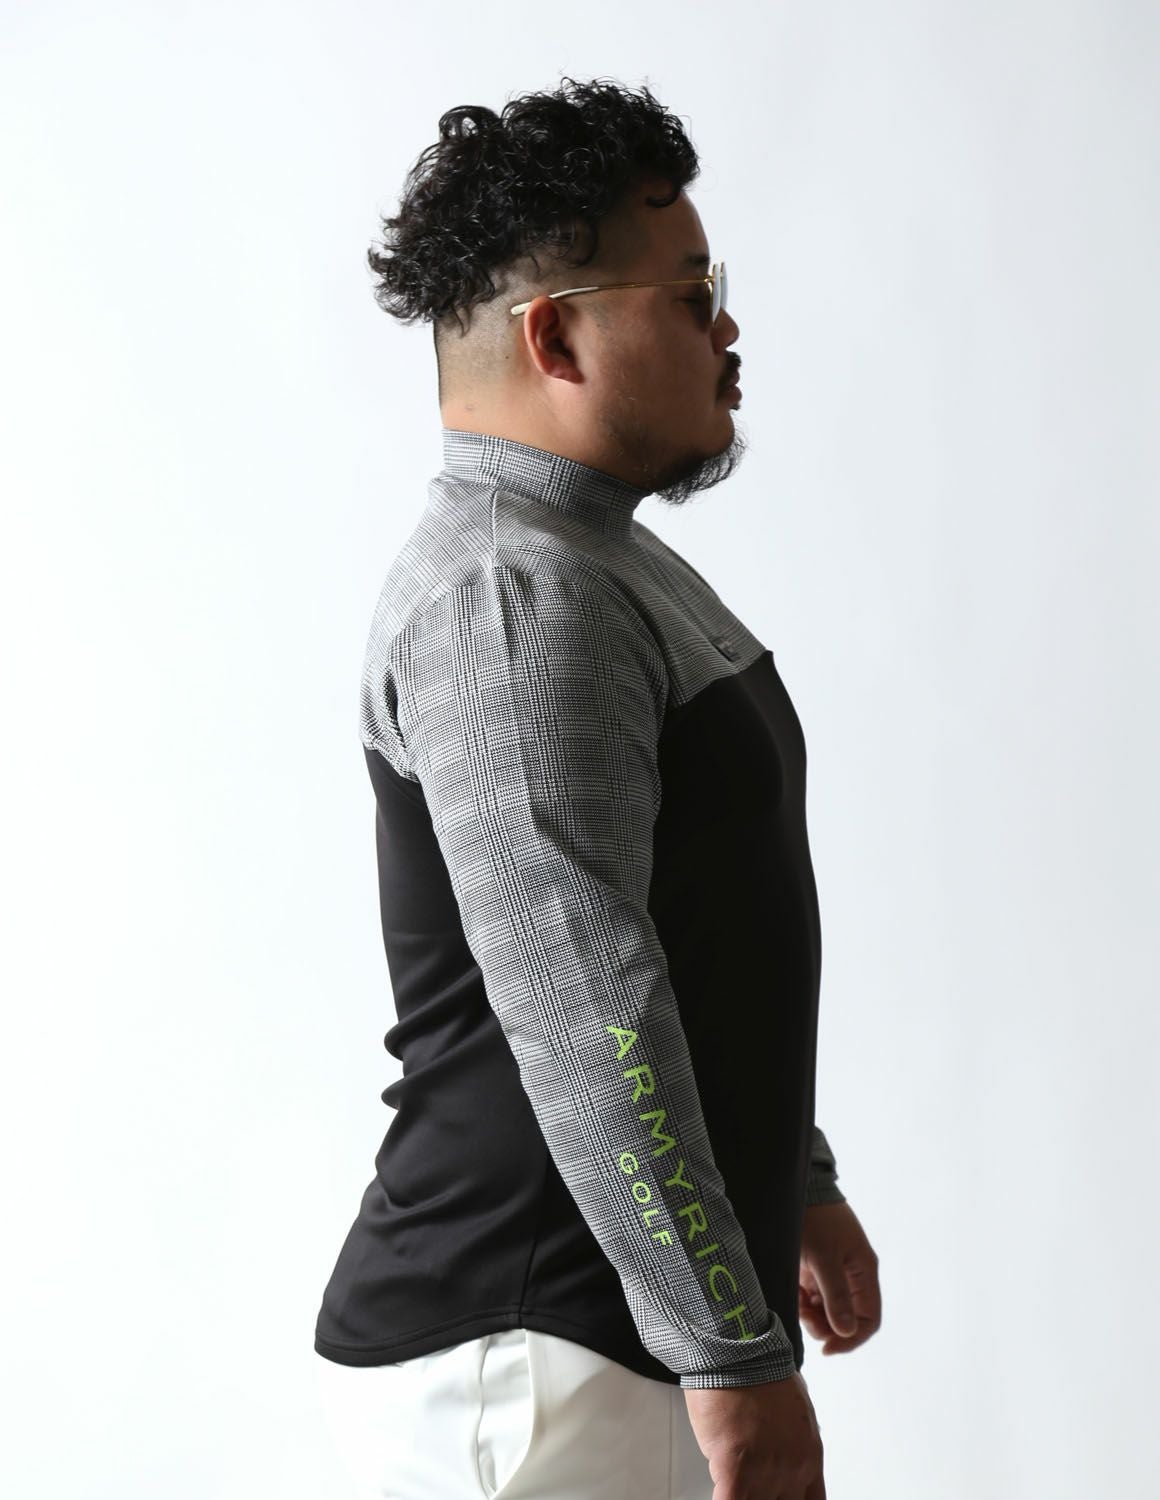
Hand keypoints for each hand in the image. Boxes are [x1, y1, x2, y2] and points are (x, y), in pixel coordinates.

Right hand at [683, 1372, 826, 1499]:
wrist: (739, 1349)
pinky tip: (721, 1496)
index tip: (777, 1498)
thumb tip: (779, 1454)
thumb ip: (791, 1443)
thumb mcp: (796, 1409)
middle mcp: (794, 1469)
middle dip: (765, 1499)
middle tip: (751, 1488)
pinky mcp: (735, 1468)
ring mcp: (767, 1472)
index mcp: (810, 1456)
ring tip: (733, 1487)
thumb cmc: (760, 1369)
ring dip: (743, 1498)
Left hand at [798, 1201, 880, 1354]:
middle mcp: (851, 1276)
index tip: (827, 1348)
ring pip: (826, 1311)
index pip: (869, 1320)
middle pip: (845, 1319)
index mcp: (863, 1272)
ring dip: (810, 1314)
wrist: (797, 1187)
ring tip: (795, 1299)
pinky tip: (791, 1289)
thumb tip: (847, 1332)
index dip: (852, 1339)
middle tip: (803, 1315)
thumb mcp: (823, 1257)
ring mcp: (832, 1273)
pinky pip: (811, 1298)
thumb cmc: (814, 1218)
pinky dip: (800, 1300)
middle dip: (825, 1325)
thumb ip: (835, 1294)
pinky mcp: (814, 1269)